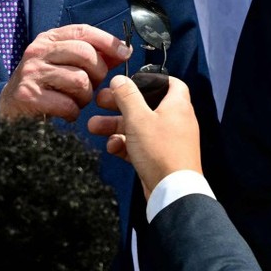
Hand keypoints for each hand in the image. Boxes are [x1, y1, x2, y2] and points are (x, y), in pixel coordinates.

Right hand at [0, 24, 130, 120]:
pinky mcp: (29, 96)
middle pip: (85, 54)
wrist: (9, 108)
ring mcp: (32, 73)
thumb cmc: (43, 85)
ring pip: (80, 81)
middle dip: (98, 73)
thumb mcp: (63, 63)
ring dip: (85, 97)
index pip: (83, 31)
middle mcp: (38, 51)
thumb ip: (91, 56)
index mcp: (48, 39)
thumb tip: (123, 51)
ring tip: (75, 101)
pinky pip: (68, 104)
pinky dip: (72, 112)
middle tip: (91, 87)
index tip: (125, 53)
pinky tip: (65, 113)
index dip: (108, 41)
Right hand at [87, 74, 200, 195]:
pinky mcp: (159, 158)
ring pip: (138, 127)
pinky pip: (140, 146)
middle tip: (100, 102)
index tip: (131, 82)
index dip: (151, 80)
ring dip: (116, 126)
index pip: (170, 83)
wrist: (172, 191)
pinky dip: (125, 145)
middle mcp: (175, 121)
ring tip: (94, 126)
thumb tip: (119, 79)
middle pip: (145, 105)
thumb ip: (127, 96)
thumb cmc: (160, 151)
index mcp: (177, 105)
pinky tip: (112, 147)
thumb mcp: (138, 118)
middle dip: (120, 105)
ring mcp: (167, 141)